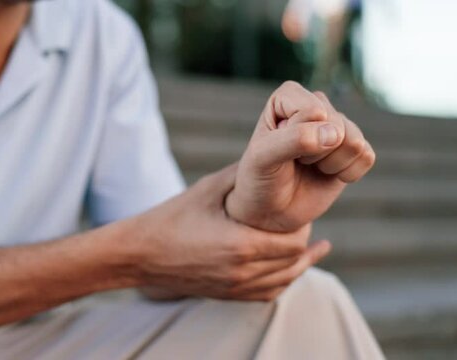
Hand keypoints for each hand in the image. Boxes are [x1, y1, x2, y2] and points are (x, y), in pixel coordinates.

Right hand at [132, 164, 330, 300]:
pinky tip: (289, 269)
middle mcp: (243, 271)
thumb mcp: (208, 190)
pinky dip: (283, 279)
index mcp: (241, 245)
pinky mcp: (228, 295)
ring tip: (316, 248)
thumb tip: (270, 156)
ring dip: (299, 263)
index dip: (304, 228)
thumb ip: (242, 176)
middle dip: (305, 243)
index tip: (304, 213)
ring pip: (284, 280)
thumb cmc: (172, 218)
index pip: (294, 243)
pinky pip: (268, 293)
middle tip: (307, 223)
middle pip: (293, 261)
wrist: (140, 254)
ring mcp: (236, 287)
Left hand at [225, 81, 375, 232]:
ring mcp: (338, 126)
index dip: (296, 137)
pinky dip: (346, 174)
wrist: (269, 209)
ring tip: (308, 166)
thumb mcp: (264, 157)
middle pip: (337, 126)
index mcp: (289, 96)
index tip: (276, 148)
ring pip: (354, 142)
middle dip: (314, 153)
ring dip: (330, 164)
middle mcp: (317, 104)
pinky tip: (326, 174)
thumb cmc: (261, 177)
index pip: (313, 111)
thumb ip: (295, 139)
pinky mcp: (354, 149)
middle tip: (293, 160)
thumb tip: (335, 134)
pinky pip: (366, 157)